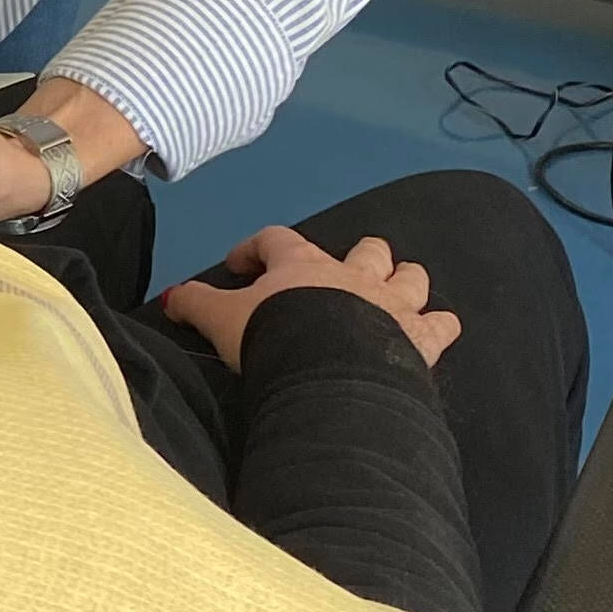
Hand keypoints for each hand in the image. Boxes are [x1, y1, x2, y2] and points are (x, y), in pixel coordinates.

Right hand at [162, 225, 462, 372]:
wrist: (326, 371)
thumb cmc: (272, 337)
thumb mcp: (219, 320)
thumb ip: (194, 304)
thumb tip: (170, 297)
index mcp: (303, 266)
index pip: (277, 240)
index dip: (257, 248)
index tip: (241, 265)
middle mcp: (354, 275)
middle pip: (366, 249)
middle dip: (356, 258)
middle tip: (338, 276)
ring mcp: (393, 303)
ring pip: (411, 276)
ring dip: (404, 281)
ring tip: (394, 294)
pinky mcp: (421, 338)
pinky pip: (443, 324)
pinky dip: (439, 326)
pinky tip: (435, 331)